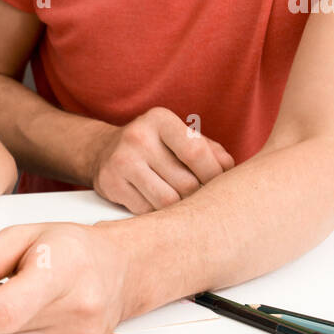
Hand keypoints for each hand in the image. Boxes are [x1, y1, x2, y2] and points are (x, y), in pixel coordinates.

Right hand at [88, 107, 233, 212]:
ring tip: (182, 204)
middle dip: (198, 196)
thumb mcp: (180, 137)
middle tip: (201, 200)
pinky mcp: (110, 183)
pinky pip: (145, 210)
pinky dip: (157, 213)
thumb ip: (210, 151)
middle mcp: (138, 137)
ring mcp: (121, 161)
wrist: (103, 151)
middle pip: (185, 182)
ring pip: (166, 201)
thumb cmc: (154, 146)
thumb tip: (230, 170)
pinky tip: (156, 205)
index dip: (214, 176)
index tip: (219, 187)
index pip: (196, 153)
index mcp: (160, 119)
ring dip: (178, 208)